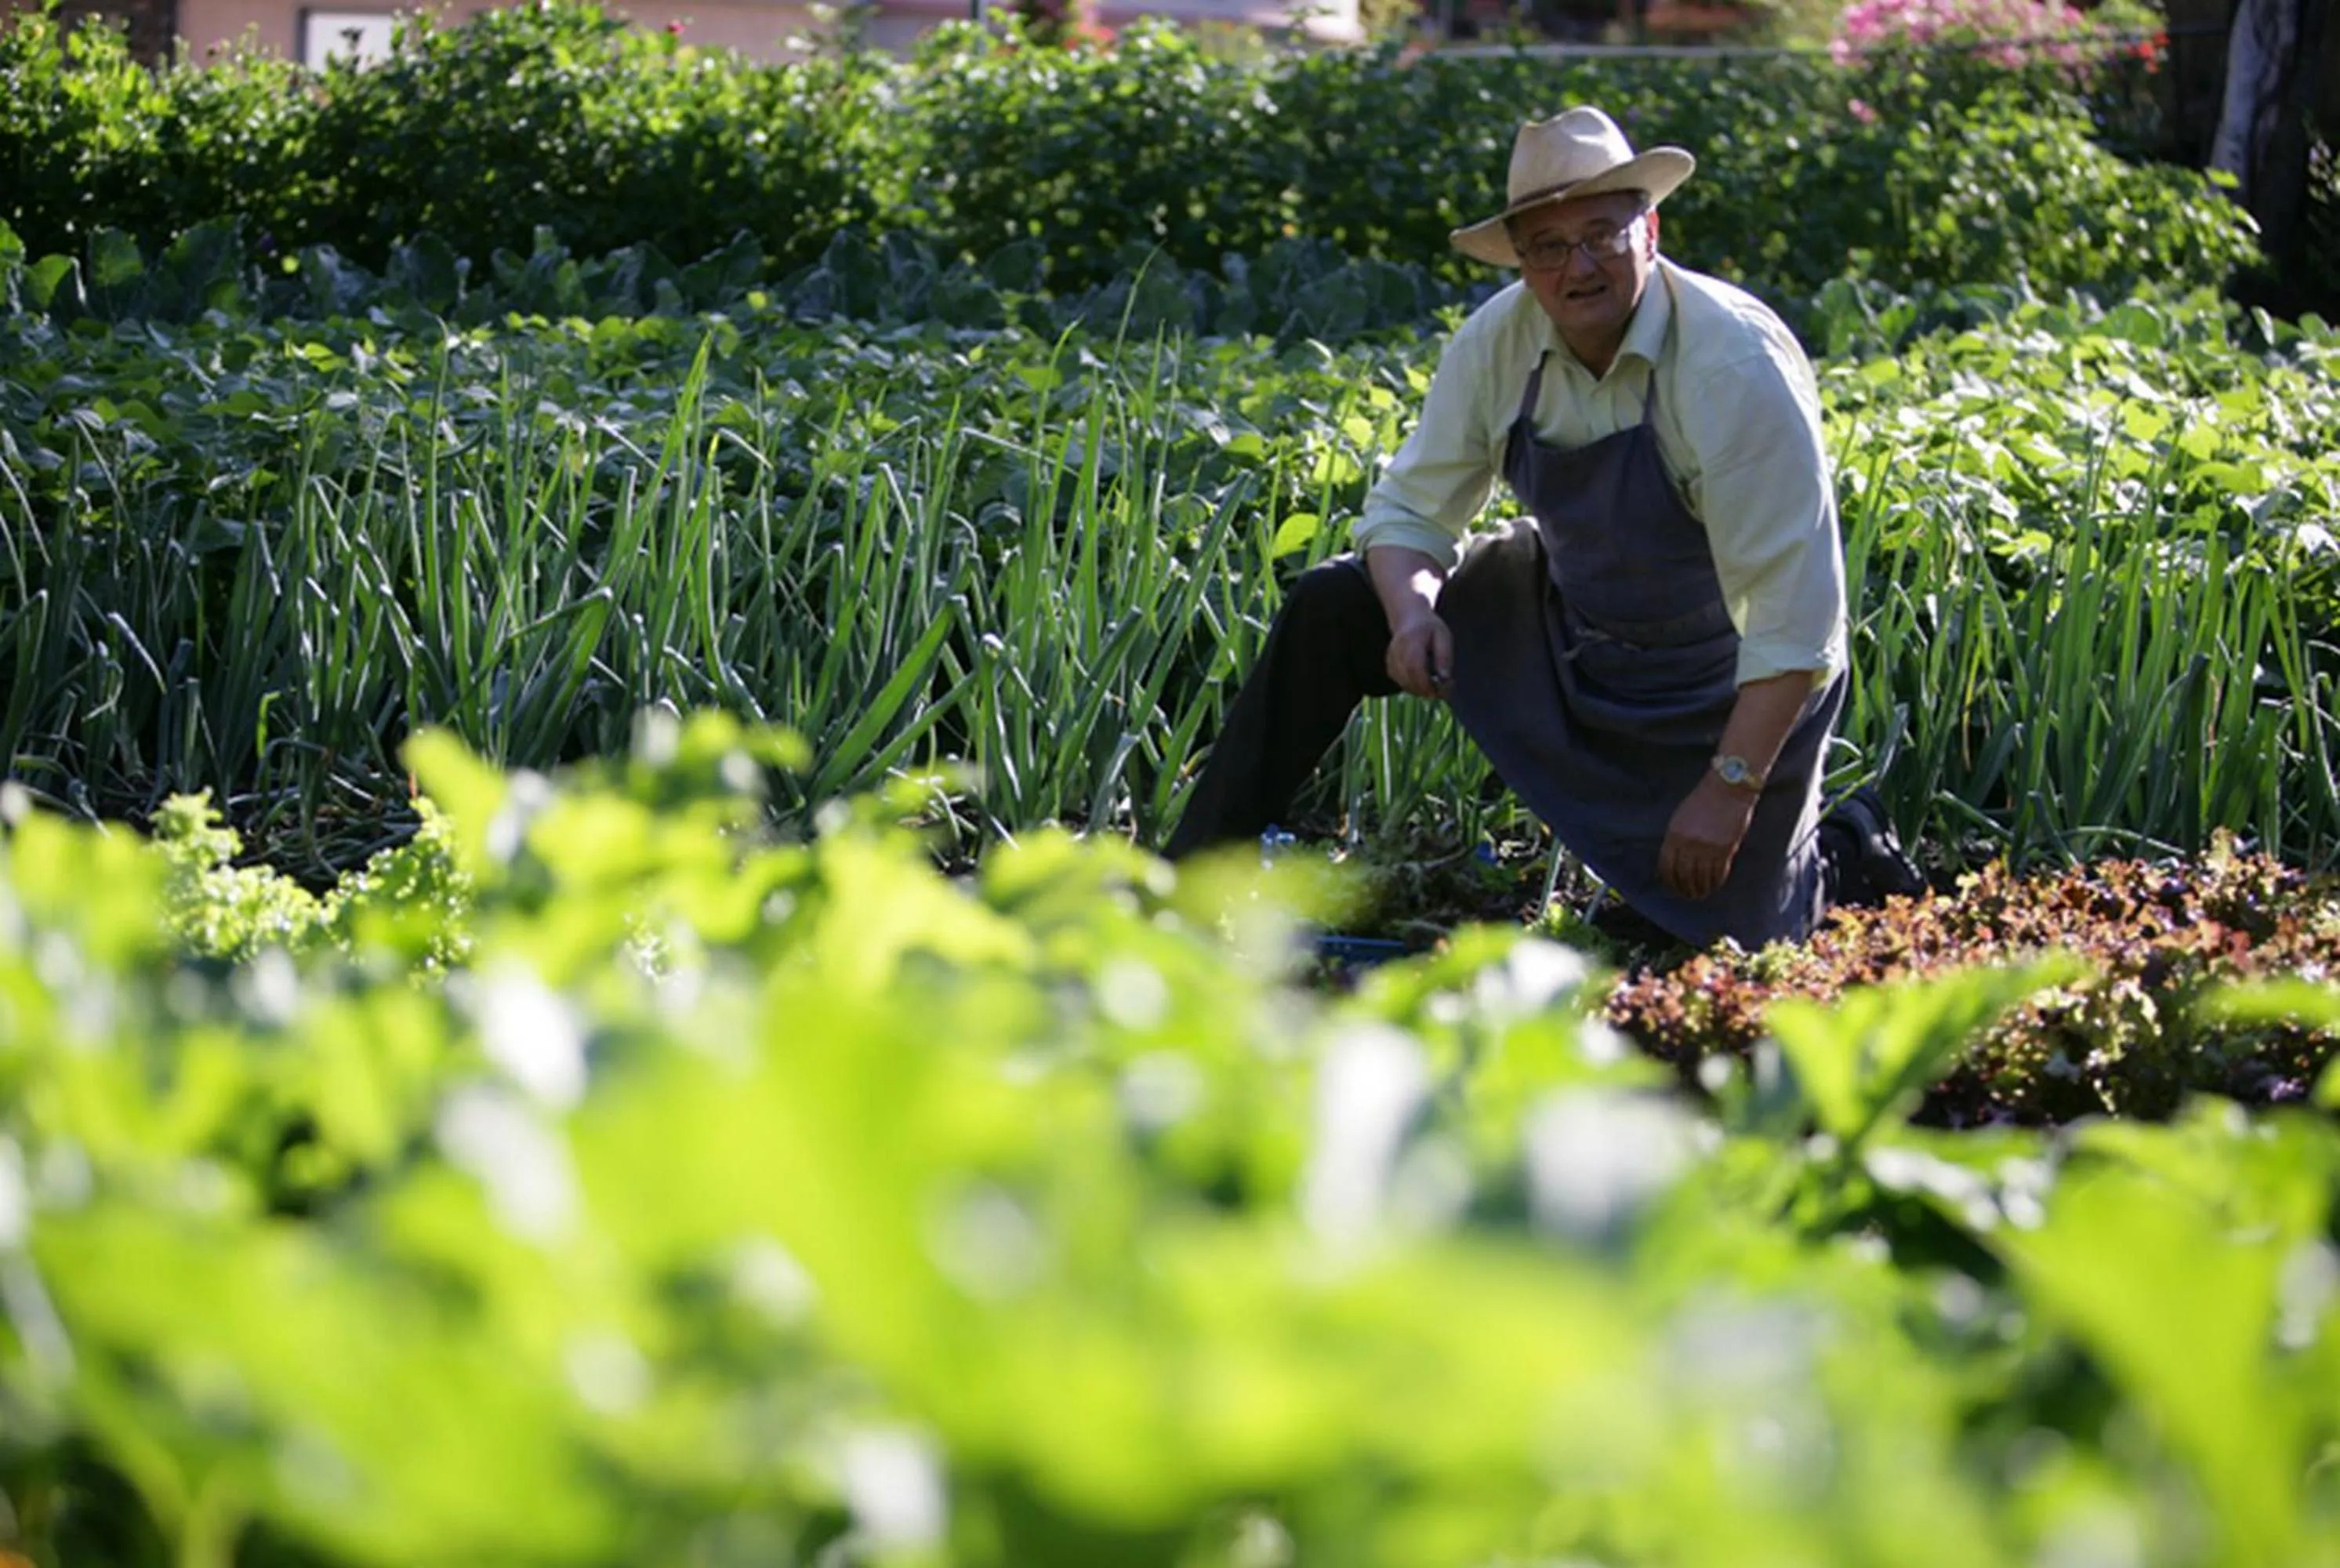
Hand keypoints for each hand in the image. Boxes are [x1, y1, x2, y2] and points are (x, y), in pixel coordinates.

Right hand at [1385, 611, 1454, 700]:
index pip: (1415, 667)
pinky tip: (1421, 679)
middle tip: (1438, 693)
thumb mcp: (1443, 637)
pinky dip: (1412, 685)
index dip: (1426, 683)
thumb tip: (1445, 678)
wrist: (1409, 618)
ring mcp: (1391, 659)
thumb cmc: (1430, 628)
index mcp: (1412, 641)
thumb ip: (1444, 657)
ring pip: (1403, 683)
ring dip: (1419, 690)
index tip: (1438, 692)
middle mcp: (1398, 651)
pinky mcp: (1390, 666)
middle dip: (1424, 690)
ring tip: (1432, 685)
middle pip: (1407, 678)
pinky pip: (1400, 682)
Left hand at [1659, 774, 1759, 900]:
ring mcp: (1707, 847)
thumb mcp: (1682, 816)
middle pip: (1682, 875)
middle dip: (1683, 889)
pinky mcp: (1725, 848)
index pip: (1666, 865)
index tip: (1671, 887)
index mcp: (1674, 834)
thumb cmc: (1704, 798)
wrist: (1729, 786)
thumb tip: (1672, 858)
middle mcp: (1688, 843)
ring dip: (1699, 890)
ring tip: (1699, 895)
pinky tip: (1713, 887)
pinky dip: (1715, 883)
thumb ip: (1676, 837)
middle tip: (1686, 895)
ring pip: (1700, 878)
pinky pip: (1718, 873)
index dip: (1668, 880)